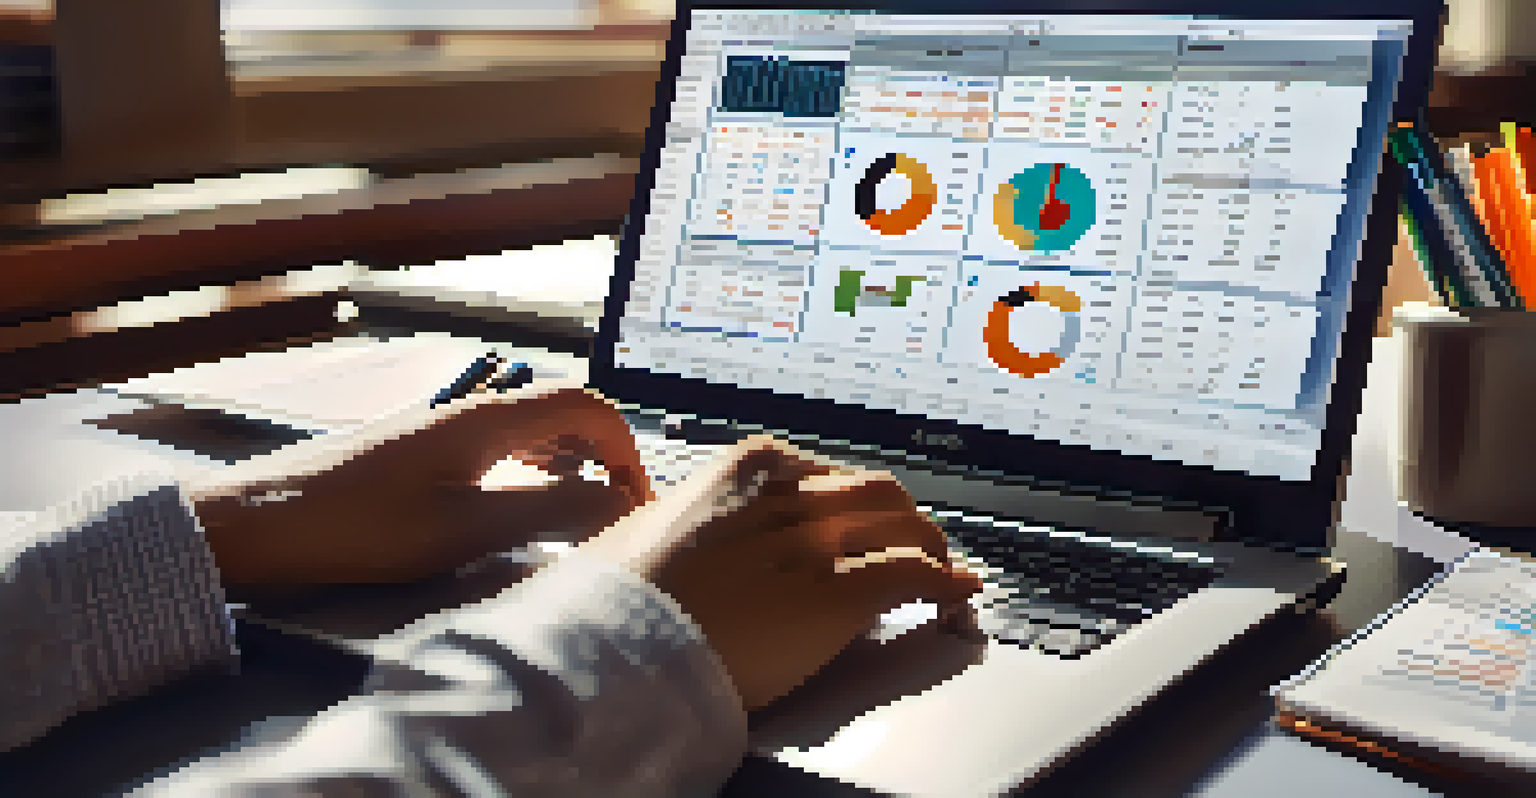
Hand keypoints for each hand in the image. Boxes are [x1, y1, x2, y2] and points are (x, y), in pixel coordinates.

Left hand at [188, 380, 653, 585]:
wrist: (256, 524)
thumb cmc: (356, 527)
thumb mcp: (462, 530)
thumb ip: (549, 513)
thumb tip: (623, 504)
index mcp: (488, 419)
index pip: (588, 406)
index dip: (628, 448)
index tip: (640, 501)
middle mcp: (471, 412)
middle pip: (565, 413)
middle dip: (607, 455)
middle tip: (622, 512)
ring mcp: (443, 431)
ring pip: (532, 429)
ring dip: (572, 463)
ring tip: (586, 511)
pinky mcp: (420, 455)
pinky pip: (500, 448)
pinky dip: (533, 470)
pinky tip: (523, 506)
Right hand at [581, 436, 982, 710]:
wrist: (617, 645)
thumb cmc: (617, 595)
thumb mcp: (648, 525)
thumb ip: (686, 516)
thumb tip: (682, 526)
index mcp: (749, 468)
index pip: (829, 476)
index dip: (858, 507)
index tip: (868, 526)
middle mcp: (792, 493)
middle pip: (879, 495)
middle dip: (906, 523)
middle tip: (919, 549)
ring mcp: (819, 542)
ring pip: (905, 530)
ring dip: (932, 552)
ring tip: (946, 575)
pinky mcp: (840, 598)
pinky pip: (915, 579)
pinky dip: (946, 585)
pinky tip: (959, 597)